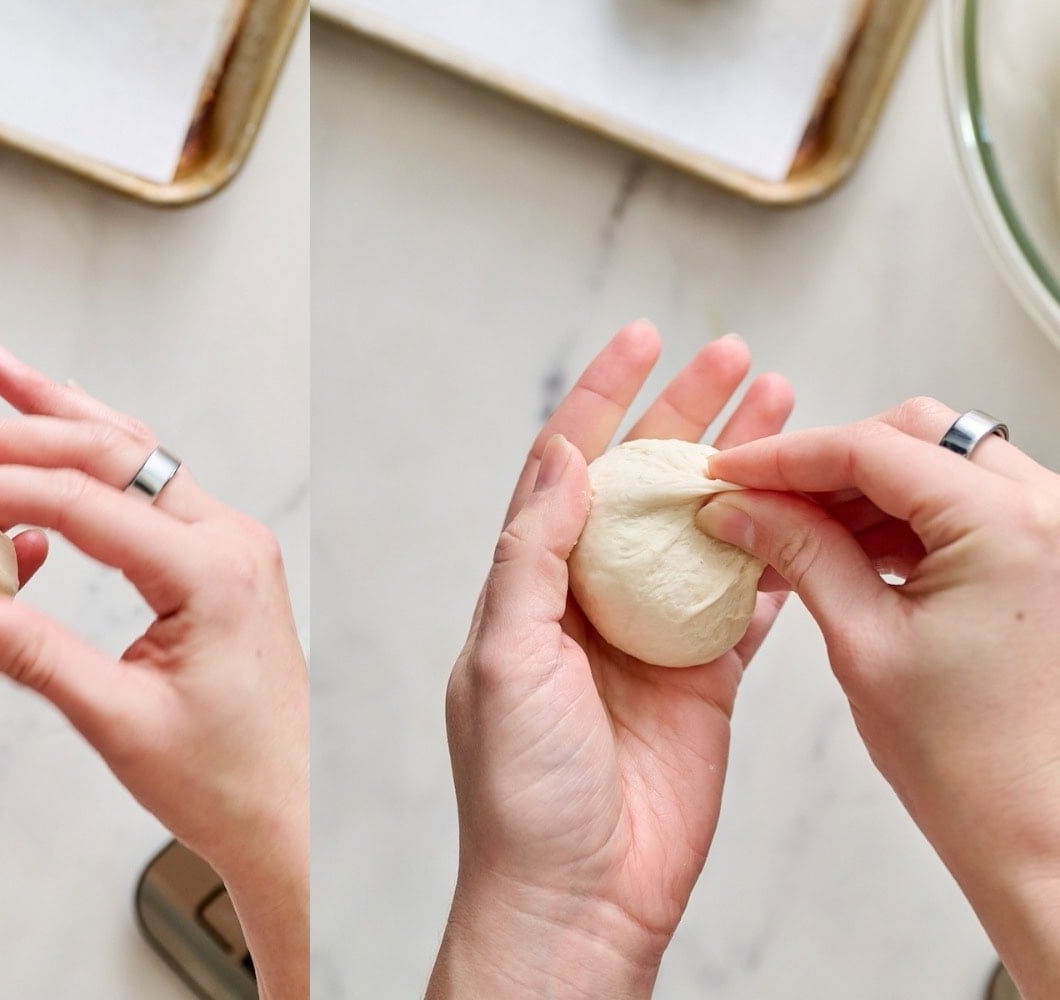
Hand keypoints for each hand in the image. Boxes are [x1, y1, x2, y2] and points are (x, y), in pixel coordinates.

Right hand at [0, 339, 307, 999]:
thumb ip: (35, 659)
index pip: (81, 504)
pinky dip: (99, 451)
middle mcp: (229, 539)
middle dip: (17, 429)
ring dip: (61, 415)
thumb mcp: (120, 723)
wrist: (292, 812)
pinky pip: (153, 485)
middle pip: (110, 457)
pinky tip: (64, 424)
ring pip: (136, 455)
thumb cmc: (223, 781)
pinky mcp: (221, 557)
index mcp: (211, 573)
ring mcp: (231, 542)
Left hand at [430, 322, 793, 998]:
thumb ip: (530, 557)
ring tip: (781, 405)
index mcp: (530, 588)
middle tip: (733, 358)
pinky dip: (774, 554)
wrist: (577, 894)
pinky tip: (798, 508)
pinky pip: (746, 599)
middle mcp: (589, 601)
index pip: (564, 470)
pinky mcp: (703, 678)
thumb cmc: (518, 793)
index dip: (599, 400)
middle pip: (643, 483)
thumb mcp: (505, 661)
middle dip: (686, 414)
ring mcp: (650, 636)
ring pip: (702, 528)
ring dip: (739, 468)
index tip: (637, 341)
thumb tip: (560, 460)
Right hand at [698, 398, 1059, 998]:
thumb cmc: (971, 762)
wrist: (1038, 832)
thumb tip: (740, 506)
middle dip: (824, 462)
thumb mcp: (863, 643)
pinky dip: (898, 516)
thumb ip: (801, 553)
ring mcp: (1053, 532)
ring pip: (937, 463)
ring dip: (859, 489)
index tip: (726, 473)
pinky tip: (839, 550)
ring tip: (787, 531)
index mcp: (1009, 526)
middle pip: (913, 435)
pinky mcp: (1044, 556)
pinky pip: (962, 503)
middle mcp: (1049, 512)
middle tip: (754, 499)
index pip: (873, 449)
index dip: (784, 457)